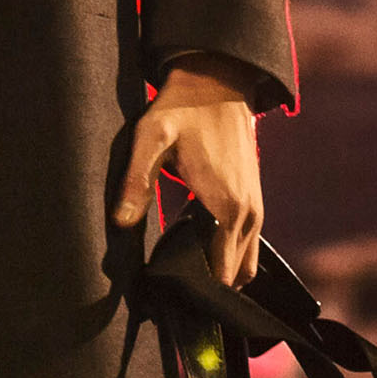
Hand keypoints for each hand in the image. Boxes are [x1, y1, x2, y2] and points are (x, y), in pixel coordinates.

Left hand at [112, 59, 265, 283]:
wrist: (217, 82)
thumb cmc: (181, 110)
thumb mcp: (150, 138)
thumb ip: (136, 181)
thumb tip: (120, 222)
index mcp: (227, 208)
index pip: (222, 273)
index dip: (199, 289)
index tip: (172, 295)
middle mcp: (249, 215)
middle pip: (236, 275)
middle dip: (209, 287)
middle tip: (171, 288)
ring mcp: (256, 209)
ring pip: (246, 264)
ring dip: (220, 272)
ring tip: (182, 272)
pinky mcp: (254, 201)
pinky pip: (246, 245)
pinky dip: (227, 254)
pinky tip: (195, 248)